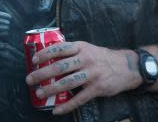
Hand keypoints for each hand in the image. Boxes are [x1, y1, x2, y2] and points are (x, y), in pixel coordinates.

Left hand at [25, 41, 140, 114]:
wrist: (127, 66)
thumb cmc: (102, 57)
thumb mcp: (87, 48)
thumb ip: (72, 52)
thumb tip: (49, 58)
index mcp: (81, 48)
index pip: (59, 49)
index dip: (45, 54)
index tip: (33, 60)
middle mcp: (86, 59)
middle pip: (60, 66)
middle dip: (42, 74)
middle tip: (30, 79)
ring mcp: (92, 74)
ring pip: (67, 82)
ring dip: (51, 89)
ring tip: (40, 93)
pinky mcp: (98, 88)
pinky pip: (79, 98)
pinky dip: (67, 105)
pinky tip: (57, 110)